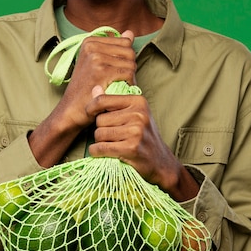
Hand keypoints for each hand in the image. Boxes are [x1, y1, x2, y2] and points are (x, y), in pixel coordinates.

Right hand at [28, 30, 136, 167]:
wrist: (72, 110)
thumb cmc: (86, 90)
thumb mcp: (98, 64)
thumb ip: (115, 47)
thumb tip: (130, 32)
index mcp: (90, 41)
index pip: (125, 42)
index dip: (125, 59)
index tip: (113, 72)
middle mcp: (91, 46)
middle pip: (130, 51)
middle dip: (129, 68)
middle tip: (117, 82)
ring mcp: (95, 57)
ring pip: (131, 63)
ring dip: (129, 78)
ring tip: (115, 87)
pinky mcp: (100, 71)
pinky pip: (128, 73)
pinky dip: (128, 85)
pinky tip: (116, 92)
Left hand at [86, 87, 198, 201]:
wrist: (160, 161)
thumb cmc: (144, 136)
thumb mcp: (133, 114)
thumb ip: (112, 102)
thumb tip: (95, 88)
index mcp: (138, 102)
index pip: (103, 100)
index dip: (91, 108)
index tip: (90, 114)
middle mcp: (138, 114)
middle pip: (100, 120)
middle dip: (101, 129)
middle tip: (112, 136)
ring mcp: (136, 132)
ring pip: (99, 134)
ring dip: (100, 142)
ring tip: (113, 144)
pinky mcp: (131, 148)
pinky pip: (101, 148)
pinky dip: (97, 152)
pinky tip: (103, 153)